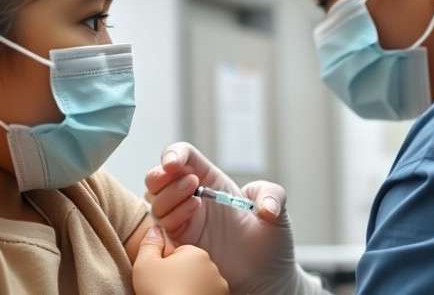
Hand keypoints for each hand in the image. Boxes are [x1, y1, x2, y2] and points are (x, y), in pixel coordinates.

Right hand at [133, 225, 228, 294]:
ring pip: (201, 282)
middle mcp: (213, 268)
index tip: (160, 278)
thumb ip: (149, 243)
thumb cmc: (159, 293)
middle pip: (192, 267)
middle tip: (166, 290)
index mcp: (196, 253)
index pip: (180, 253)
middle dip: (181, 275)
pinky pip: (209, 294)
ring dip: (191, 288)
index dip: (167, 265)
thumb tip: (156, 229)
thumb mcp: (144, 265)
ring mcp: (220, 287)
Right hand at [144, 142, 304, 293]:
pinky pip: (161, 224)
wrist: (265, 279)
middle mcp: (192, 196)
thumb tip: (266, 206)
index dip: (173, 155)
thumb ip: (273, 196)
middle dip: (161, 175)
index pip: (182, 156)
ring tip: (197, 200)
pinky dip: (172, 215)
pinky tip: (194, 213)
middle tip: (189, 183)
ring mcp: (184, 219)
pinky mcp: (180, 241)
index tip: (174, 163)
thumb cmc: (271, 244)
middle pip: (157, 176)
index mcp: (211, 180)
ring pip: (155, 199)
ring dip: (170, 195)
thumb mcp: (278, 211)